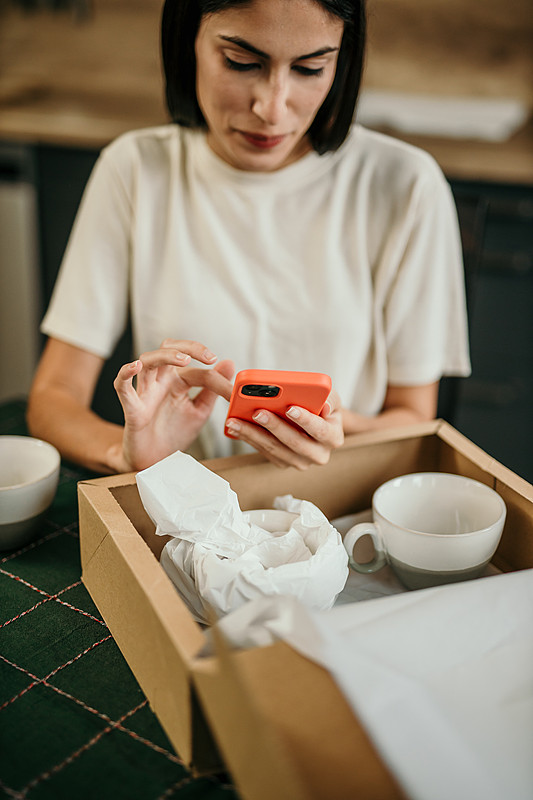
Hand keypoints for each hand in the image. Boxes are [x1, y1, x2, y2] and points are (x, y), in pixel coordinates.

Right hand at [113, 339, 233, 470]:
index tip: (232, 391)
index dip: (217, 376)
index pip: (197, 369)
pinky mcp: (132, 408)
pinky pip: (122, 387)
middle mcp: (161, 382)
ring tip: (183, 359)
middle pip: (168, 348)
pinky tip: (136, 367)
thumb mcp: (200, 410)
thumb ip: (212, 388)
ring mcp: (145, 392)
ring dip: (165, 356)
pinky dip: (125, 374)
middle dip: (189, 347)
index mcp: (177, 382)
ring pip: (148, 361)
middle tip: (209, 358)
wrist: (155, 462)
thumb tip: (229, 363)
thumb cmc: (173, 433)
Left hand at [225, 388, 343, 468]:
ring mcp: (299, 461)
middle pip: (294, 442)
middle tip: (257, 412)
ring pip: (274, 449)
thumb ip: (329, 397)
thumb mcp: (330, 397)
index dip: (306, 420)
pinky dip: (249, 438)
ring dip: (253, 434)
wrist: (317, 423)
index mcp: (333, 437)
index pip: (321, 430)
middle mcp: (318, 454)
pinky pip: (263, 452)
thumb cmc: (322, 406)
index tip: (290, 408)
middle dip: (274, 426)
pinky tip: (235, 427)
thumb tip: (325, 405)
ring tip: (236, 420)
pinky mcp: (282, 462)